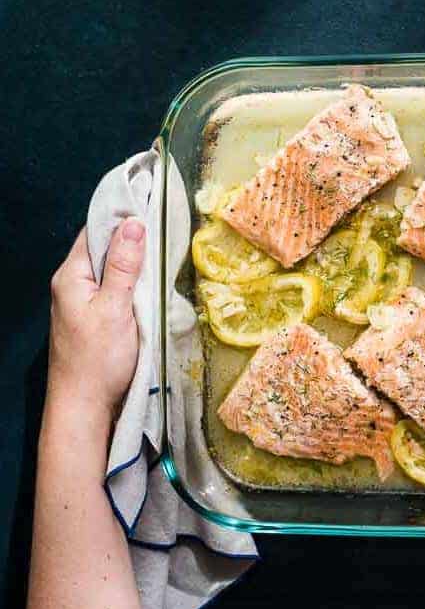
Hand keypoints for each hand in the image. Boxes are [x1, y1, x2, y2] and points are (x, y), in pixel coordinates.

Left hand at [47, 219, 145, 434]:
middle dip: (133, 237)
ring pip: (111, 270)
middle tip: (167, 225)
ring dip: (135, 261)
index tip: (152, 203)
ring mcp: (82, 302)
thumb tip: (134, 223)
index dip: (122, 216)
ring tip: (166, 249)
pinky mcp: (95, 318)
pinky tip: (153, 283)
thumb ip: (125, 267)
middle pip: (104, 248)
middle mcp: (72, 284)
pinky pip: (115, 288)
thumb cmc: (98, 359)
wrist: (84, 405)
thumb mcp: (116, 308)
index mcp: (72, 276)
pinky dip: (133, 282)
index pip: (95, 231)